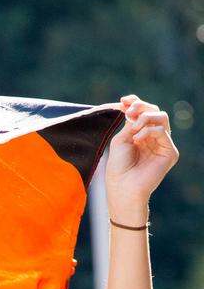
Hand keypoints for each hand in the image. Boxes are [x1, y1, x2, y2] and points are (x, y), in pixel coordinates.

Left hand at [105, 95, 178, 219]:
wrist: (123, 188)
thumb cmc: (118, 167)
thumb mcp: (121, 139)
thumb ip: (131, 123)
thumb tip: (135, 108)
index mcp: (141, 135)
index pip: (144, 112)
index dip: (136, 102)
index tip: (123, 100)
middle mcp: (153, 138)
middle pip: (154, 111)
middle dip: (140, 107)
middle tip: (128, 112)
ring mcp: (163, 145)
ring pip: (161, 118)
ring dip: (145, 117)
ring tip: (133, 128)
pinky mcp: (170, 152)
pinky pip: (162, 132)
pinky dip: (148, 131)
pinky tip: (137, 140)